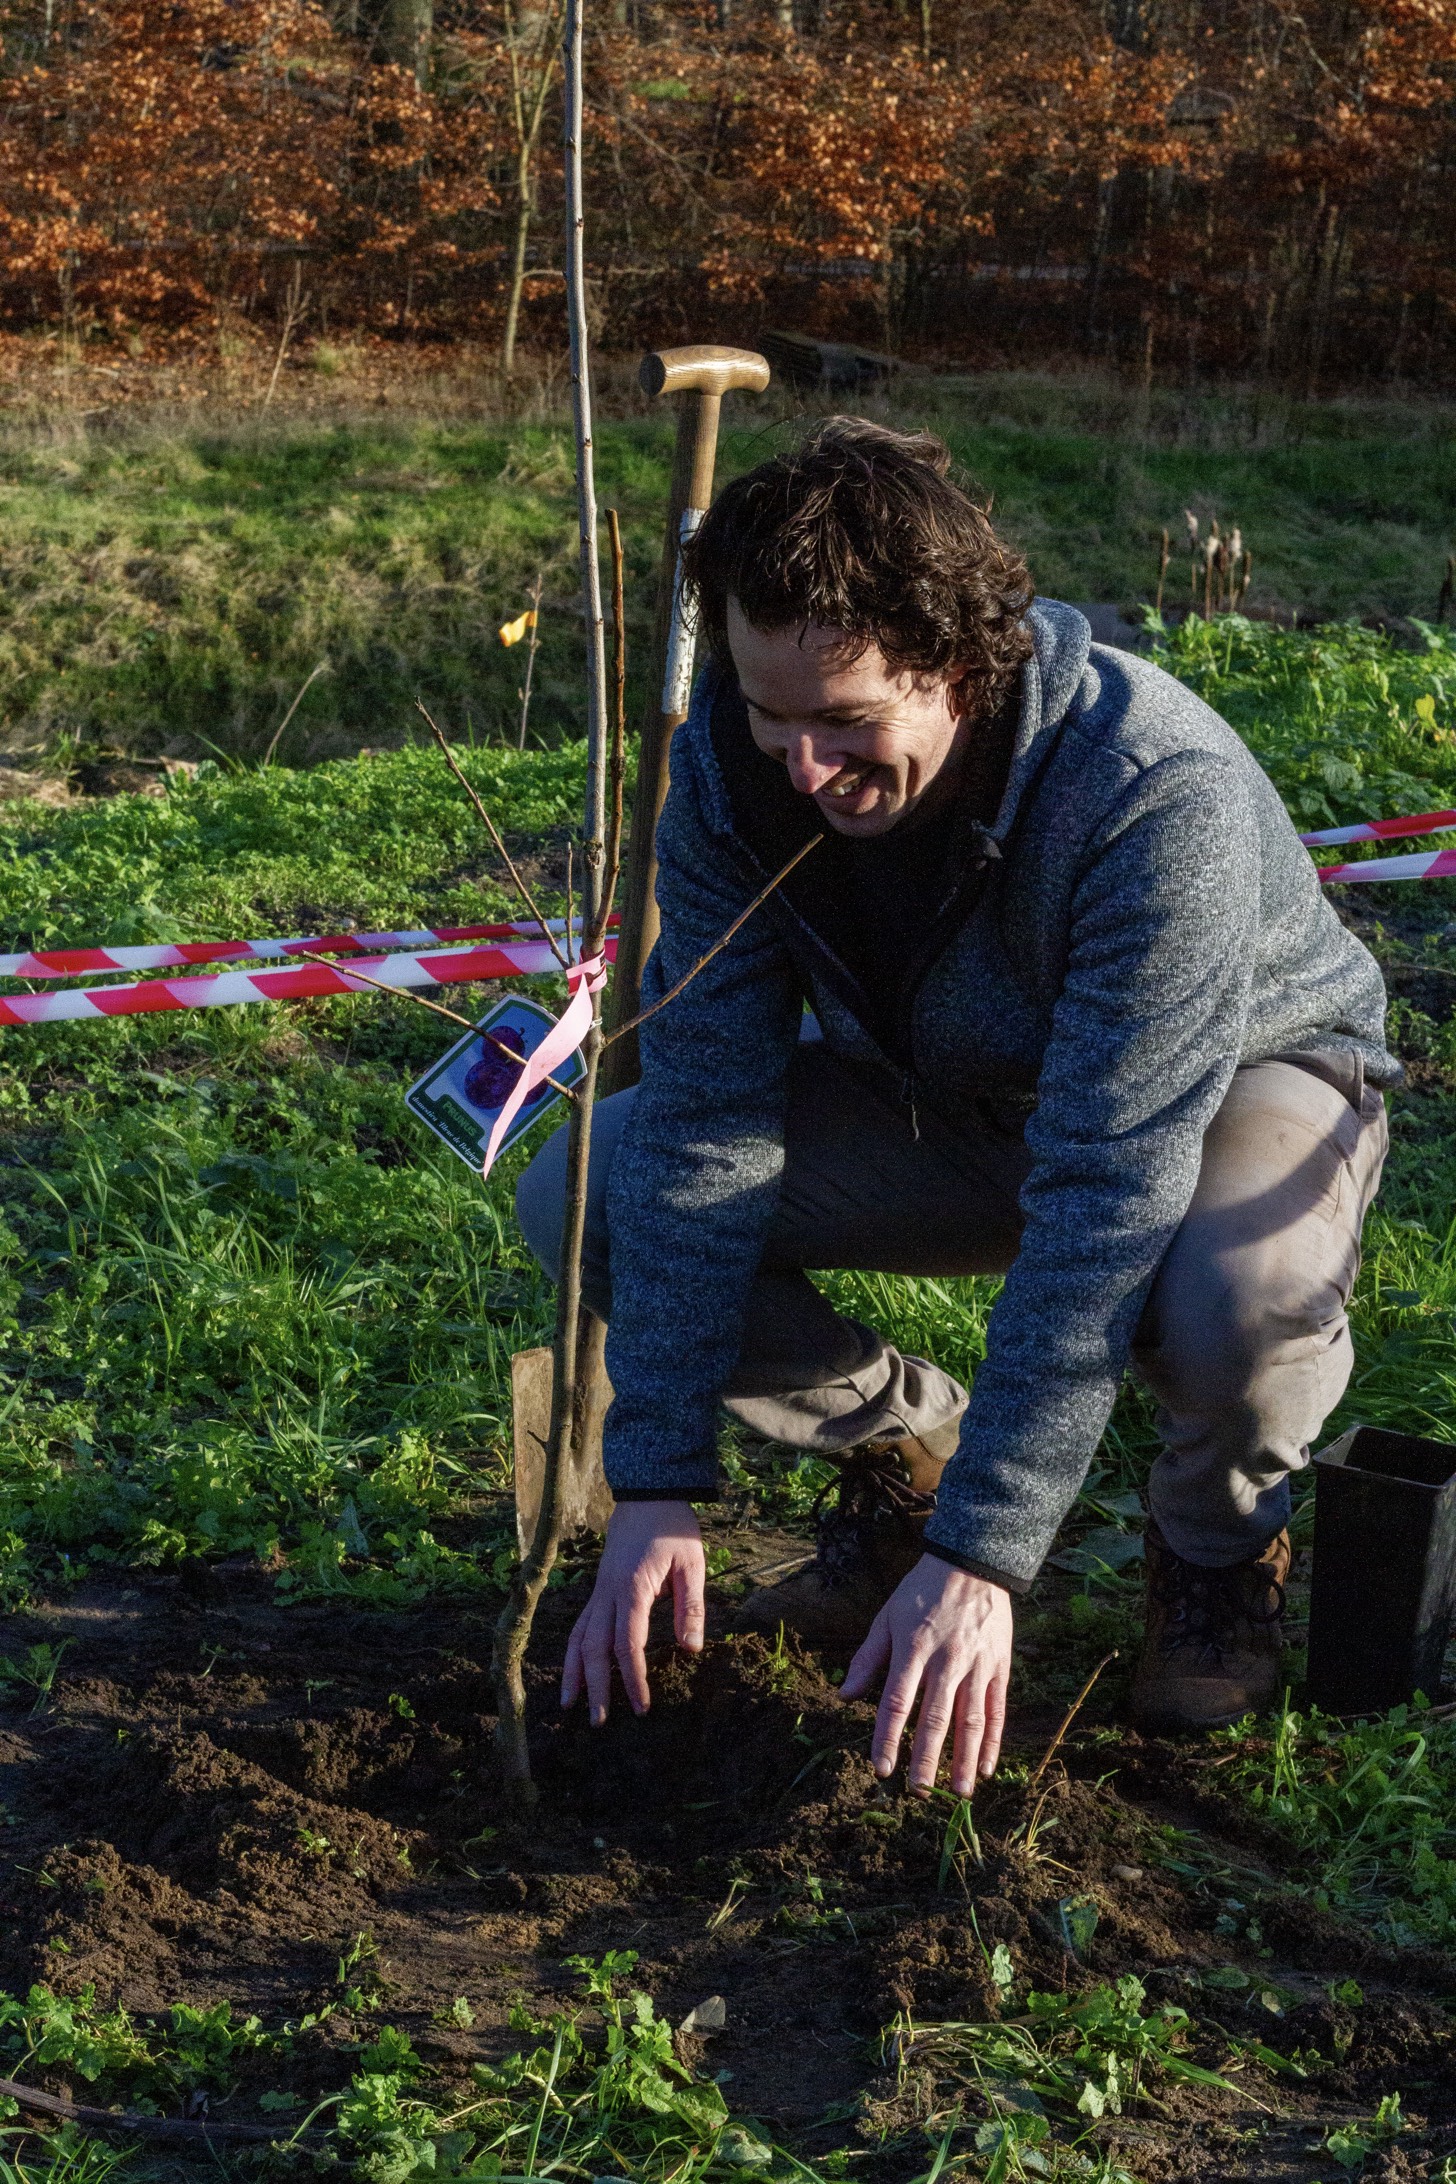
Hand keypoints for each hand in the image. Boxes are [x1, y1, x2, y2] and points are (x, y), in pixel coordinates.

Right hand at [561, 1500, 704, 1725]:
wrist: (648, 1494)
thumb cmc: (673, 1528)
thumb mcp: (692, 1564)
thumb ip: (691, 1607)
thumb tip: (691, 1650)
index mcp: (633, 1588)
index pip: (628, 1644)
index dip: (634, 1678)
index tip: (642, 1705)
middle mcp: (609, 1593)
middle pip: (595, 1647)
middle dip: (596, 1686)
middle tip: (600, 1722)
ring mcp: (599, 1591)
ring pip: (579, 1637)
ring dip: (574, 1672)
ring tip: (570, 1706)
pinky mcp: (598, 1589)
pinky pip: (580, 1624)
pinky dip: (574, 1651)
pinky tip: (573, 1672)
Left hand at [840, 1555, 1011, 1795]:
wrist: (972, 1562)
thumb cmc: (921, 1592)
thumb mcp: (887, 1617)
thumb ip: (867, 1658)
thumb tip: (843, 1696)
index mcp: (913, 1647)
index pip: (897, 1701)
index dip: (888, 1737)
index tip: (881, 1768)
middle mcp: (946, 1659)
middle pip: (935, 1717)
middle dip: (927, 1758)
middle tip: (920, 1792)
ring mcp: (976, 1664)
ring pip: (970, 1719)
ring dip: (964, 1758)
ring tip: (959, 1793)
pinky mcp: (999, 1666)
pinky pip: (997, 1709)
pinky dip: (992, 1740)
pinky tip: (986, 1767)